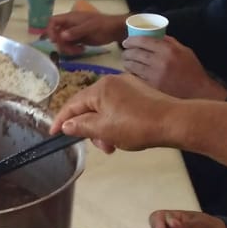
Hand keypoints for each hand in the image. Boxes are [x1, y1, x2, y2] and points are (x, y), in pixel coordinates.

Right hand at [45, 11, 126, 54]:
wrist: (114, 30)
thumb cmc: (102, 25)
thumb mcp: (89, 27)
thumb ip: (76, 31)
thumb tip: (61, 36)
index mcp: (70, 18)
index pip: (53, 21)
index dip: (50, 30)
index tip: (54, 40)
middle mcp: (69, 25)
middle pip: (56, 34)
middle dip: (61, 44)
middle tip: (71, 49)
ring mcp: (73, 33)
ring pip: (62, 42)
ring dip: (68, 48)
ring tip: (79, 50)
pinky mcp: (78, 40)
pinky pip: (69, 46)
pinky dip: (73, 50)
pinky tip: (82, 50)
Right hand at [50, 73, 178, 152]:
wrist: (173, 121)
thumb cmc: (136, 126)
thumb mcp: (104, 130)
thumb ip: (81, 126)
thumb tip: (66, 125)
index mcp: (100, 88)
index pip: (72, 104)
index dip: (61, 120)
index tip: (53, 134)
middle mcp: (112, 81)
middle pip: (90, 106)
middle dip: (90, 128)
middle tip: (101, 146)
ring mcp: (127, 85)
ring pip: (105, 108)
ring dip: (104, 127)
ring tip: (115, 144)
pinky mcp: (140, 92)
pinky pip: (119, 106)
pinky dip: (116, 121)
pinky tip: (124, 134)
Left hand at [120, 35, 225, 99]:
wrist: (198, 92)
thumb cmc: (192, 70)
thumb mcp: (184, 51)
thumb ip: (170, 42)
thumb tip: (155, 35)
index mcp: (168, 50)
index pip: (144, 41)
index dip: (132, 40)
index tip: (126, 41)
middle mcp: (160, 61)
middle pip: (135, 53)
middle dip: (127, 52)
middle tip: (125, 52)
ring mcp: (155, 76)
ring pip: (133, 66)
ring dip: (127, 62)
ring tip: (126, 61)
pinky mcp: (152, 87)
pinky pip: (136, 78)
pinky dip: (132, 74)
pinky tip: (131, 73)